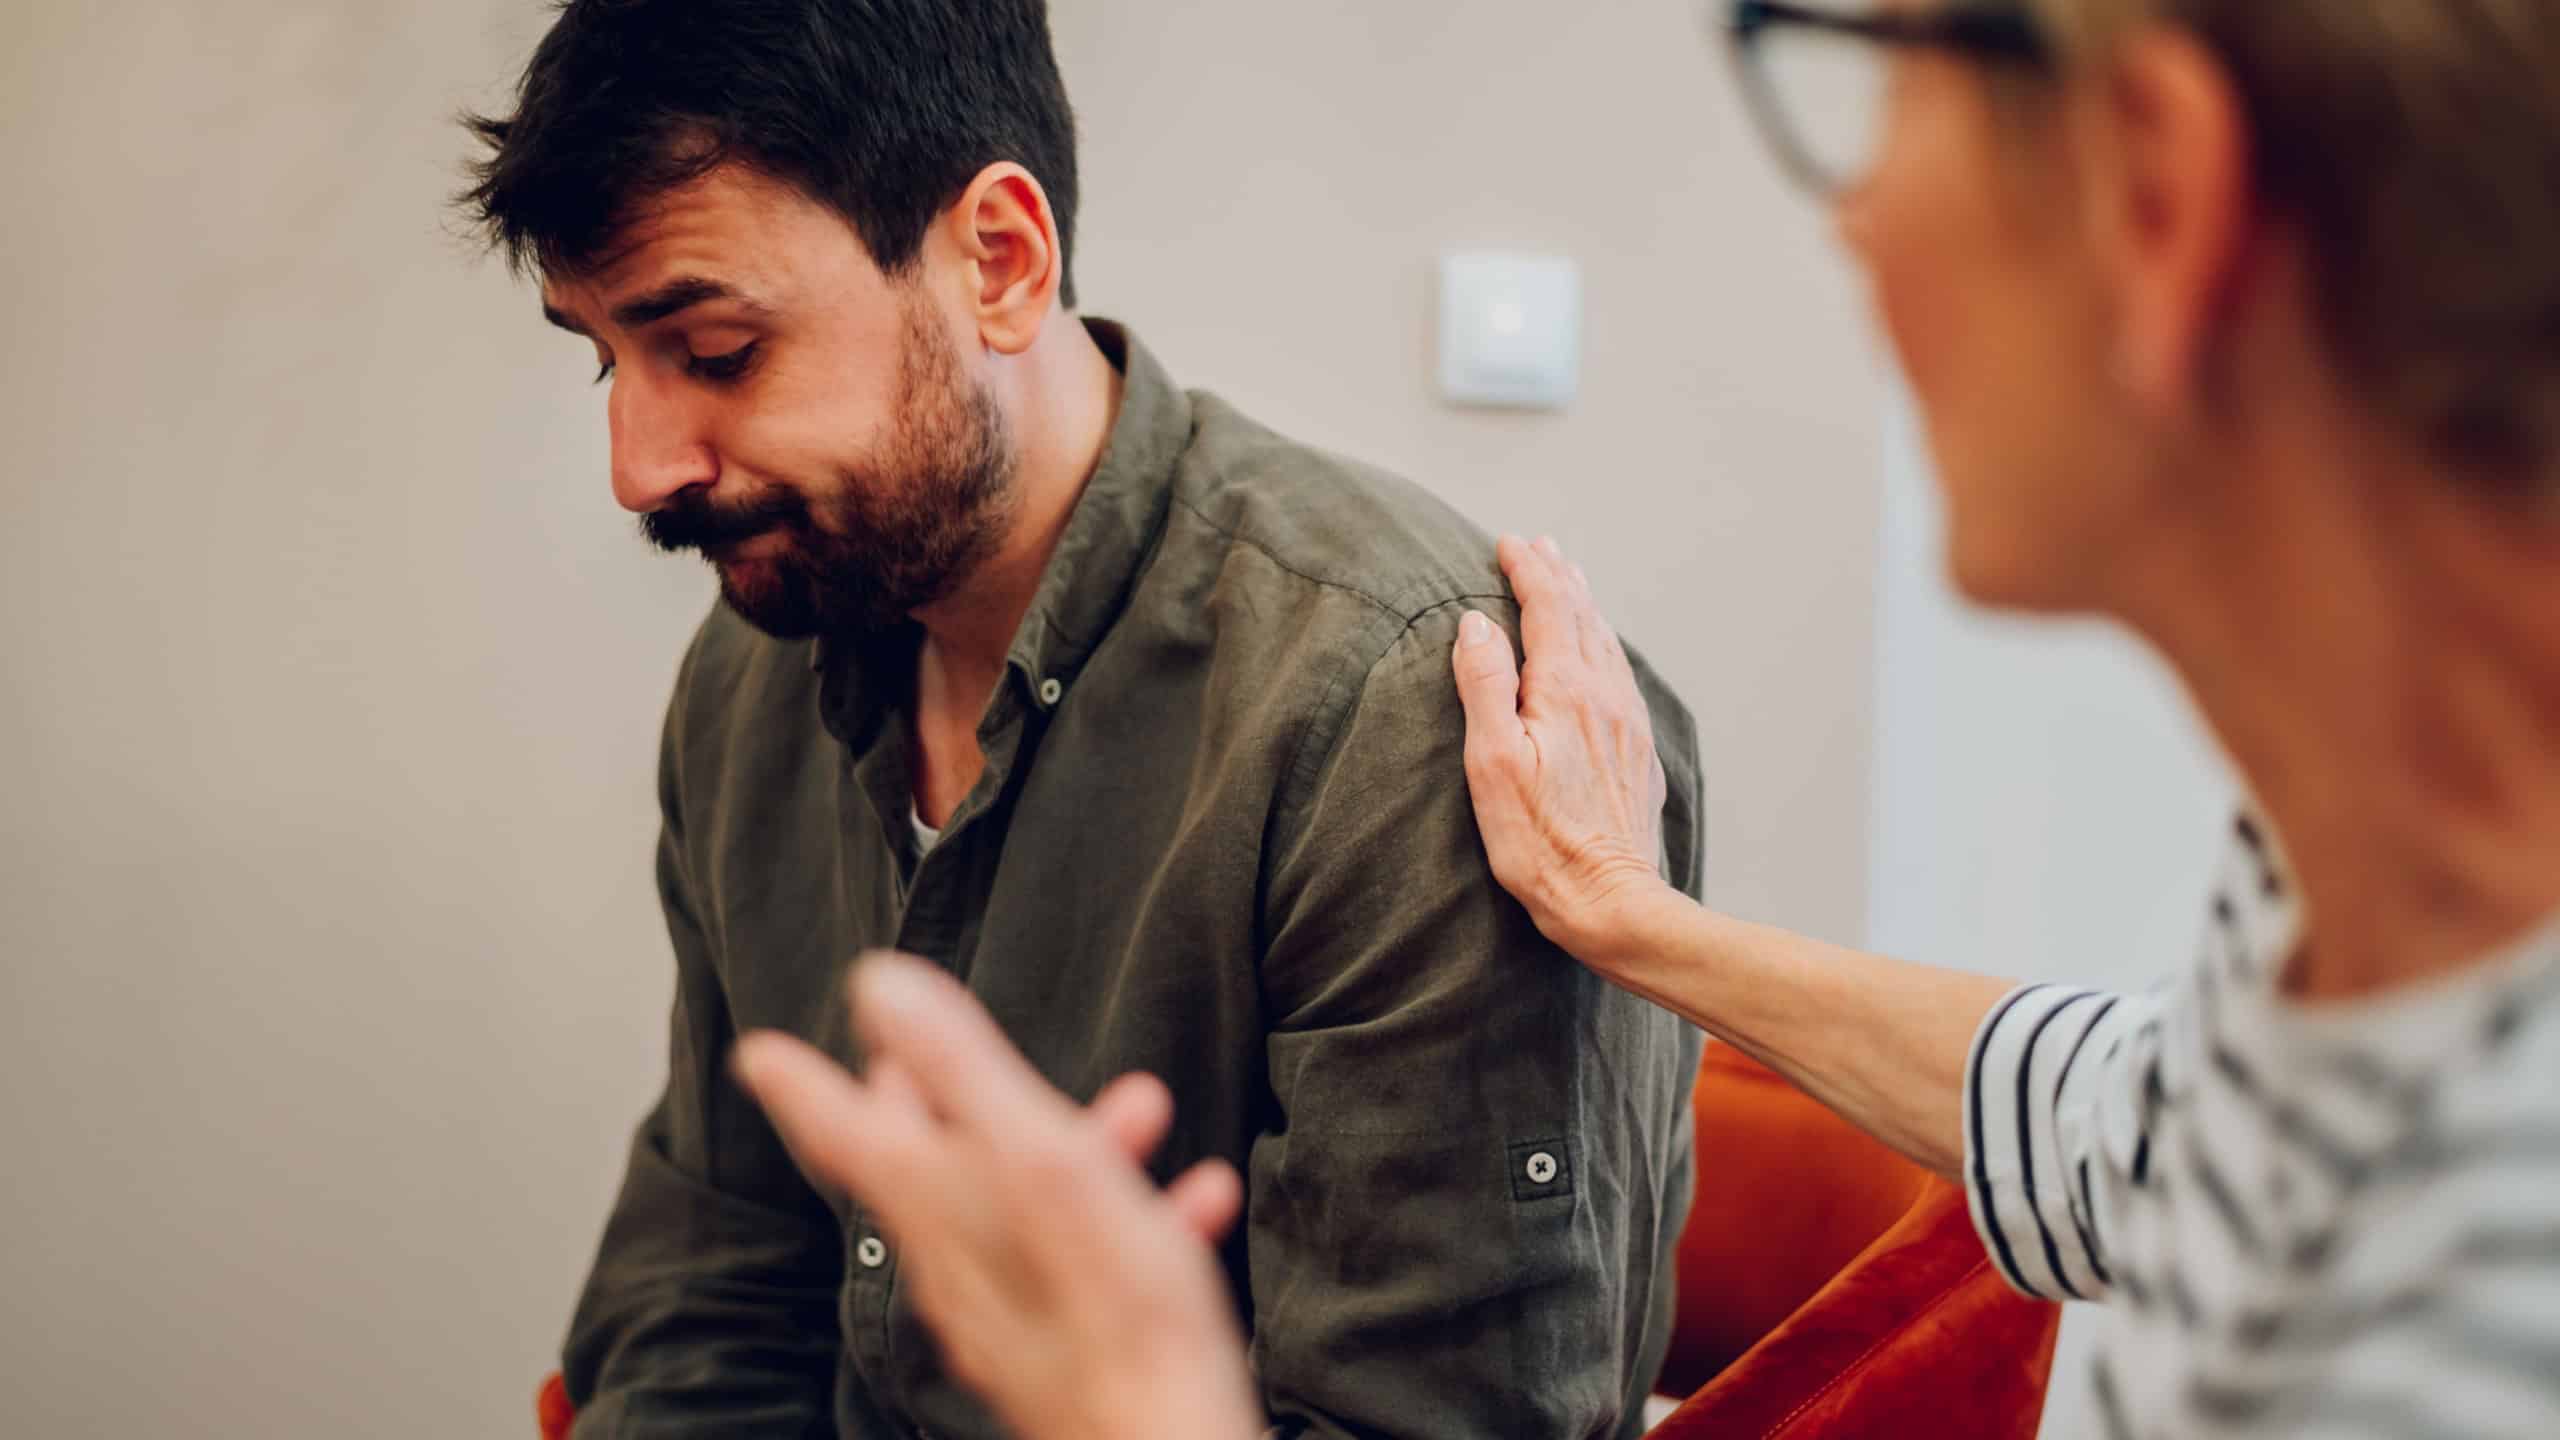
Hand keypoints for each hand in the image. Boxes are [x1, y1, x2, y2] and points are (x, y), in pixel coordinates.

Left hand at [734, 953, 1263, 1439]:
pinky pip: (1084, 1260)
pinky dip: (1128, 1216)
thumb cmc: (1112, 1311)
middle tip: (903, 1065)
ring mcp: (1011, 1311)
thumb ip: (963, 1070)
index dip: (801, 1085)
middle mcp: (959, 1263)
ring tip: (1136, 1109)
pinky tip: (1193, 1199)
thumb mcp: (1041, 1161)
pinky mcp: (1068, 1347)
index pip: (845, 1132)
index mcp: (940, 1207)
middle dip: (930, 1101)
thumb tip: (878, 984)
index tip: (758, 1051)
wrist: (1165, 1439)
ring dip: (1063, 1145)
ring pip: (1016, 1205)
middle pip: (923, 1167)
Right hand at [1452, 535, 1673, 963]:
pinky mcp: (1638, 753)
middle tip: (1542, 546)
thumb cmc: (1540, 842)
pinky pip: (1620, 676)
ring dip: (1585, 606)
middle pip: (1584, 617)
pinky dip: (1603, 645)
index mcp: (1566, 689)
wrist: (1612, 901)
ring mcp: (1628, 724)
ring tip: (1571, 582)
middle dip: (1560, 576)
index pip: (1548, 608)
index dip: (1528, 570)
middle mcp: (1606, 696)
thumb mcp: (1492, 762)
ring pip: (1608, 644)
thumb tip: (1476, 624)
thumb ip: (1485, 685)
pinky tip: (1600, 655)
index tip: (1508, 543)